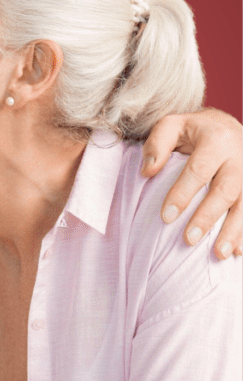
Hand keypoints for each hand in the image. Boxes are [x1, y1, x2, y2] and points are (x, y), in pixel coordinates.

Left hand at [142, 108, 241, 258]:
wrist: (226, 126)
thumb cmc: (193, 131)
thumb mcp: (172, 125)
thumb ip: (157, 144)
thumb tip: (147, 171)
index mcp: (216, 139)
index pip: (198, 170)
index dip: (182, 194)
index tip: (166, 217)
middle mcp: (239, 156)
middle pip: (226, 190)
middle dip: (208, 217)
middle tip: (188, 240)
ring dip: (234, 231)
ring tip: (219, 254)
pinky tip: (238, 253)